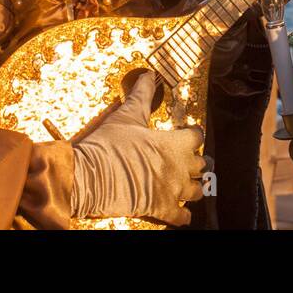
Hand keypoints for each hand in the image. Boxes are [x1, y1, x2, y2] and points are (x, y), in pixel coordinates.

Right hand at [71, 72, 206, 224]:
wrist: (90, 176)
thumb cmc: (109, 145)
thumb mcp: (127, 115)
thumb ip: (142, 94)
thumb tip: (149, 75)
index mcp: (174, 142)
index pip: (198, 136)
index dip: (194, 134)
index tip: (190, 133)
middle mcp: (179, 166)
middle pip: (202, 165)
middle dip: (197, 162)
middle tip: (190, 160)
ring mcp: (173, 190)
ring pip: (196, 190)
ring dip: (193, 187)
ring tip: (188, 184)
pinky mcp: (162, 209)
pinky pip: (182, 217)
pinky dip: (183, 215)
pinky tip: (181, 212)